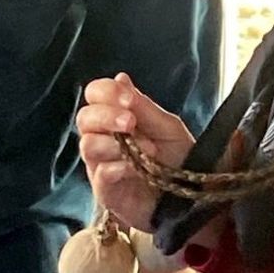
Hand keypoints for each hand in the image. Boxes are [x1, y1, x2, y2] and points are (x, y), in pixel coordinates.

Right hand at [77, 72, 194, 231]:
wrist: (189, 195)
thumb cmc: (177, 156)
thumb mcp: (166, 126)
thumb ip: (142, 106)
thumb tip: (120, 77)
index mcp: (117, 117)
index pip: (95, 95)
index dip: (106, 92)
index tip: (128, 99)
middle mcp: (103, 139)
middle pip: (85, 118)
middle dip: (106, 116)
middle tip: (130, 122)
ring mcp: (101, 165)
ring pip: (87, 145)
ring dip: (115, 143)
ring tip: (145, 149)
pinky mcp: (105, 192)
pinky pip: (99, 174)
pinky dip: (116, 167)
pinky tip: (133, 168)